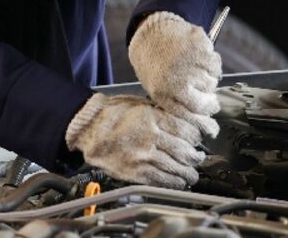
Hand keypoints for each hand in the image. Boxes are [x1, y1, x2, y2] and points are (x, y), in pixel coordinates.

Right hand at [64, 94, 203, 187]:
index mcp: (151, 118)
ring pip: (175, 169)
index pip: (185, 131)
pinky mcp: (135, 172)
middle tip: (198, 158)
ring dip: (188, 173)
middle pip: (184, 152)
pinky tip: (178, 181)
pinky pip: (160, 180)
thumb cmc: (113, 115)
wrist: (89, 130)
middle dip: (195, 158)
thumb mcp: (140, 105)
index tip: (198, 140)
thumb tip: (184, 123)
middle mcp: (149, 138)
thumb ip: (161, 114)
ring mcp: (142, 158)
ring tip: (191, 173)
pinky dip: (173, 182)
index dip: (196, 138)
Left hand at [128, 11, 220, 136]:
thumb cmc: (154, 65)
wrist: (149, 35)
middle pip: (207, 103)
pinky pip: (216, 65)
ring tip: (195, 72)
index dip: (205, 125)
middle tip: (209, 99)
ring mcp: (189, 63)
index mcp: (165, 94)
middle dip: (210, 103)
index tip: (211, 127)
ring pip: (213, 83)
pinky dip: (213, 65)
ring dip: (209, 81)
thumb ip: (178, 106)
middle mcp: (177, 80)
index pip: (192, 117)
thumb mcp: (158, 90)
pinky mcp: (198, 47)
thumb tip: (202, 124)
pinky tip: (200, 61)